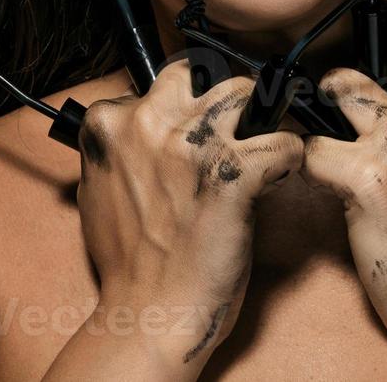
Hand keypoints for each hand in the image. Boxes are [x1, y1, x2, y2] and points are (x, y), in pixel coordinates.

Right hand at [73, 59, 303, 368]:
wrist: (147, 312)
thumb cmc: (127, 260)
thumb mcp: (96, 185)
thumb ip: (118, 145)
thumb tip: (135, 124)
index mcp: (110, 123)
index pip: (161, 79)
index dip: (186, 103)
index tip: (198, 127)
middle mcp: (149, 122)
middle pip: (205, 72)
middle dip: (224, 96)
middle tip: (235, 129)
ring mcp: (193, 145)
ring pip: (247, 91)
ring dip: (260, 119)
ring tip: (260, 150)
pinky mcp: (235, 175)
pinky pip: (285, 141)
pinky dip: (290, 158)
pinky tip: (278, 178)